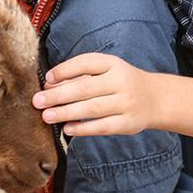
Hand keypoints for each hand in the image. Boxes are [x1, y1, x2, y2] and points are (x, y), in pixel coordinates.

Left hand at [31, 53, 161, 135]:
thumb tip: (49, 85)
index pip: (86, 63)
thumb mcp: (106, 71)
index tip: (47, 79)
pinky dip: (83, 129)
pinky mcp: (128, 123)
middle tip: (37, 101)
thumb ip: (80, 75)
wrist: (155, 99)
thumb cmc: (121, 82)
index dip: (64, 70)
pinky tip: (67, 129)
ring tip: (47, 116)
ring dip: (66, 113)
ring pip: (92, 108)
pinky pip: (102, 127)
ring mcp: (126, 103)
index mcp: (114, 64)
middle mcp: (121, 82)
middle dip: (59, 95)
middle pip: (85, 88)